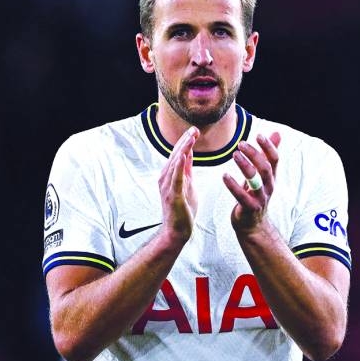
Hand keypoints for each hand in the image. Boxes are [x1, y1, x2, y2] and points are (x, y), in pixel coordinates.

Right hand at [159, 126, 198, 242]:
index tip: (194, 130)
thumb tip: (189, 153)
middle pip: (175, 155)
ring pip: (175, 163)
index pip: (178, 154)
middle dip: (185, 141)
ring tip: (190, 137)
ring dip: (183, 149)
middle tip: (194, 129)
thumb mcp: (188, 184)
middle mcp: (165, 178)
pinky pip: (176, 178)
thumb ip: (187, 169)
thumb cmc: (182, 209)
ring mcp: (167, 186)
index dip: (185, 141)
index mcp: (170, 175)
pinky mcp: (172, 195)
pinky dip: (179, 165)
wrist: (177, 231)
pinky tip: (183, 155)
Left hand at [222, 132, 280, 233]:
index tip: (259, 135)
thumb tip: (277, 133)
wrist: (253, 224)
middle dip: (255, 154)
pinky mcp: (249, 208)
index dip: (269, 147)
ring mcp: (260, 198)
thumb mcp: (263, 174)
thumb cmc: (256, 194)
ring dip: (245, 166)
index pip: (275, 159)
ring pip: (255, 180)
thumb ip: (268, 154)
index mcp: (272, 177)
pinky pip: (241, 196)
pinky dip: (232, 185)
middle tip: (241, 144)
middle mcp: (269, 186)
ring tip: (234, 154)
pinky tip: (224, 175)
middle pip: (266, 168)